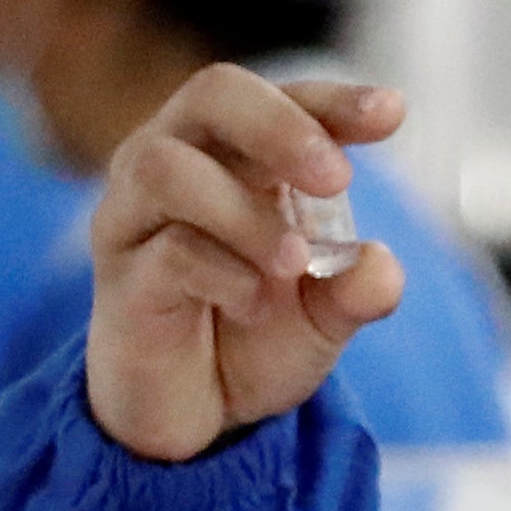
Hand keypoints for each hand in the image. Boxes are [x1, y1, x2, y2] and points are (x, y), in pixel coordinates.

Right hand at [83, 69, 414, 463]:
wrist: (196, 416)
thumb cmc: (253, 336)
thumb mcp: (324, 315)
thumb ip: (357, 288)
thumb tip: (382, 267)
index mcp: (232, 153)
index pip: (277, 97)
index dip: (332, 99)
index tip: (390, 113)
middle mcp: (174, 164)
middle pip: (211, 94)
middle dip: (280, 126)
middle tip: (336, 180)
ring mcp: (135, 217)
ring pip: (168, 168)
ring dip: (244, 212)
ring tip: (294, 263)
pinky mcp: (120, 279)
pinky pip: (165, 251)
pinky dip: (224, 273)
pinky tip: (255, 305)